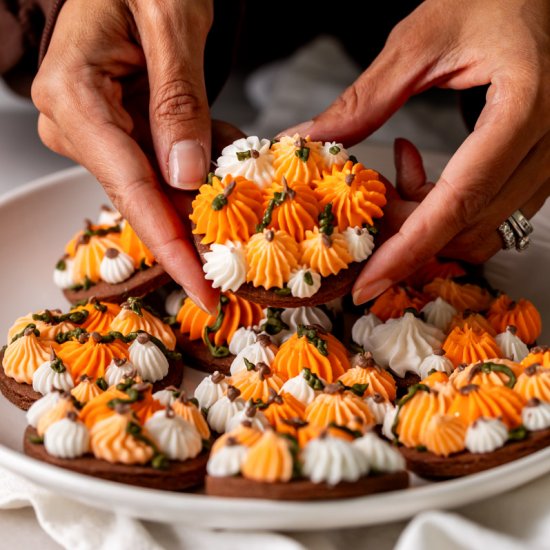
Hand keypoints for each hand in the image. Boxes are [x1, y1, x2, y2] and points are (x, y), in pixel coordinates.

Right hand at [31, 0, 218, 311]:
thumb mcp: (170, 20)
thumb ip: (178, 99)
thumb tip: (187, 176)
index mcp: (75, 97)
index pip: (131, 190)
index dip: (171, 249)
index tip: (203, 291)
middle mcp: (77, 124)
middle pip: (145, 199)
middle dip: (197, 227)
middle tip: (247, 249)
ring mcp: (98, 131)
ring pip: (160, 186)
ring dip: (208, 190)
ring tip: (246, 175)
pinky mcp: (120, 131)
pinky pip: (165, 165)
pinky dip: (204, 163)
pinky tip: (229, 151)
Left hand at [283, 0, 549, 303]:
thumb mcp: (420, 40)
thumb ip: (364, 100)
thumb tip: (307, 142)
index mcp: (525, 107)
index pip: (460, 202)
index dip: (408, 249)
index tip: (368, 283)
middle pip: (468, 227)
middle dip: (407, 234)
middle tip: (364, 208)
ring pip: (483, 229)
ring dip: (426, 223)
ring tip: (394, 178)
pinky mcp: (541, 165)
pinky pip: (492, 212)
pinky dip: (446, 210)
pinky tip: (421, 171)